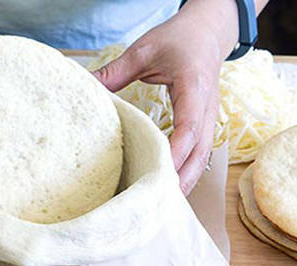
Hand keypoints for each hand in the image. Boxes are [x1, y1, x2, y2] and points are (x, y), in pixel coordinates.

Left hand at [93, 0, 239, 194]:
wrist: (208, 31)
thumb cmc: (178, 39)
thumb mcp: (144, 50)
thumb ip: (115, 71)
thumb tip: (86, 88)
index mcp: (194, 88)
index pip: (188, 129)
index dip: (174, 154)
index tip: (157, 173)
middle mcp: (207, 108)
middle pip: (200, 152)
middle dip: (181, 178)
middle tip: (157, 202)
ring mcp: (210, 117)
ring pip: (203, 156)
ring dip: (186, 180)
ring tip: (164, 203)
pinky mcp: (205, 122)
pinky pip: (200, 152)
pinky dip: (188, 170)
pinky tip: (171, 185)